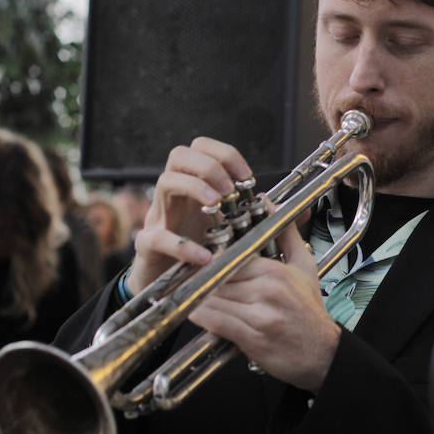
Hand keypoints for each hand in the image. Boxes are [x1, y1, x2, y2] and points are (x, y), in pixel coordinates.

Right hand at [127, 138, 252, 293]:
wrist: (169, 285)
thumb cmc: (197, 251)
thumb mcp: (226, 228)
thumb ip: (249, 217)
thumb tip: (286, 210)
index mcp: (193, 186)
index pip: (200, 148)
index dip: (224, 154)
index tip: (245, 175)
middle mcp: (173, 196)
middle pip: (179, 155)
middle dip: (208, 166)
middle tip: (229, 190)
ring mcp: (158, 217)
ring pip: (165, 181)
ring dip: (195, 187)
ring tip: (215, 205)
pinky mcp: (148, 245)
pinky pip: (158, 238)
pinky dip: (182, 246)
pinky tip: (204, 256)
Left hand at [189, 216, 340, 392]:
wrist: (322, 352)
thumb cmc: (309, 309)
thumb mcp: (304, 265)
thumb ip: (285, 232)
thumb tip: (269, 201)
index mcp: (275, 271)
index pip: (232, 257)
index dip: (213, 258)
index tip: (202, 260)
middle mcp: (267, 290)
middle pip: (219, 277)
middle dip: (202, 277)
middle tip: (187, 276)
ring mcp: (259, 315)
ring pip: (215, 297)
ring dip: (198, 296)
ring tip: (187, 293)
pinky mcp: (252, 338)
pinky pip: (217, 321)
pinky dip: (202, 316)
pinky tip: (195, 312)